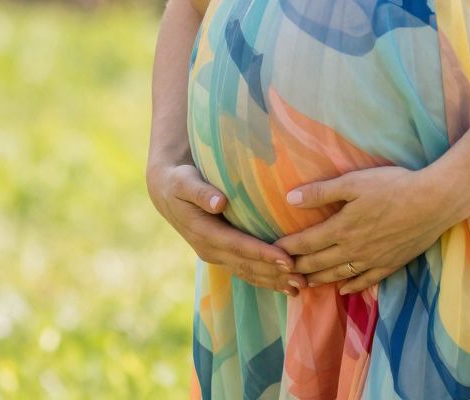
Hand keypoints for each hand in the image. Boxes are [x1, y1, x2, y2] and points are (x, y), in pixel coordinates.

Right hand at [147, 160, 308, 296]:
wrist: (166, 191)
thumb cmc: (179, 181)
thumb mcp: (184, 182)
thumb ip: (201, 192)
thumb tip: (219, 203)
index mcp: (204, 233)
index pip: (239, 246)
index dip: (263, 254)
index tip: (287, 260)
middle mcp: (209, 249)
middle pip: (246, 265)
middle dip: (275, 274)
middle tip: (303, 279)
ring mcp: (215, 255)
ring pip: (247, 273)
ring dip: (273, 282)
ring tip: (300, 287)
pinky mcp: (221, 255)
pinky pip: (244, 271)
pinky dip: (265, 279)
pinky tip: (285, 285)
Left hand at [276, 165, 469, 295]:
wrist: (434, 202)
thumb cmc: (394, 186)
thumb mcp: (354, 182)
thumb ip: (321, 192)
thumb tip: (290, 199)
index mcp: (341, 228)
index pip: (305, 243)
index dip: (286, 248)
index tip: (271, 251)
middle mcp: (352, 249)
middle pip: (317, 264)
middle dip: (297, 268)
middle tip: (281, 272)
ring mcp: (371, 260)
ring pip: (337, 275)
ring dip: (318, 280)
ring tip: (304, 284)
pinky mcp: (390, 264)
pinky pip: (365, 281)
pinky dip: (350, 286)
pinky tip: (343, 289)